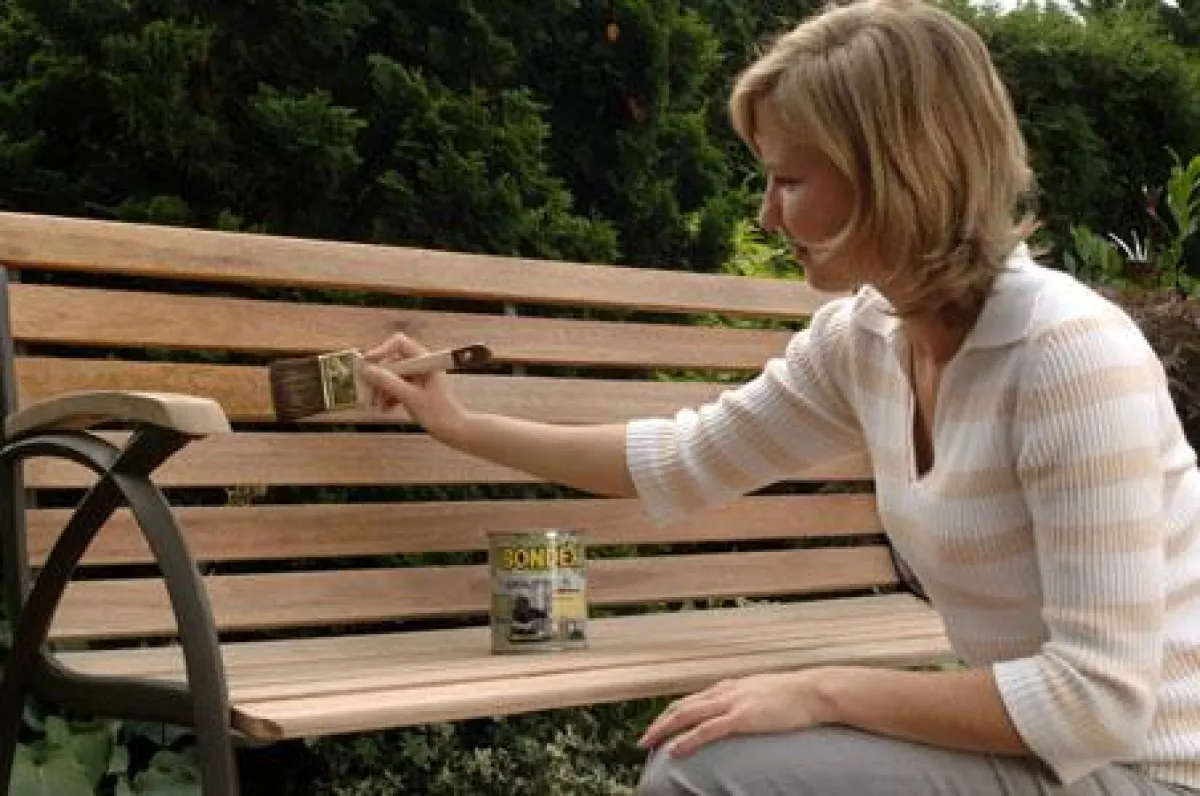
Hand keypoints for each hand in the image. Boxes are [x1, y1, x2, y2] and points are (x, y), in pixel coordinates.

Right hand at [357, 332, 469, 441]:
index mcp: (424, 360)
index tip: (367, 364)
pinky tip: (385, 409)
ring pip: (392, 377)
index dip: (381, 350)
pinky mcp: (416, 390)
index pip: (399, 344)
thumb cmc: (437, 413)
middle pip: (392, 362)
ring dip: (381, 389)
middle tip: (366, 390)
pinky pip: (397, 388)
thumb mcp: (410, 397)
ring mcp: (418, 378)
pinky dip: (389, 397)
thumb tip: (367, 370)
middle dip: (379, 377)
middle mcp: (421, 365)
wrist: (454, 431)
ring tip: (374, 405)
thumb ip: (388, 382)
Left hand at [637, 670, 836, 757]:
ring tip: (648, 744)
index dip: (672, 714)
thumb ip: (743, 701)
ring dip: (664, 730)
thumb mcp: (760, 694)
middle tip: (643, 740)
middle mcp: (725, 691)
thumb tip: (735, 714)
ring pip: (688, 715)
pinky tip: (675, 750)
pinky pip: (708, 730)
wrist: (813, 691)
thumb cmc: (792, 696)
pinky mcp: (742, 717)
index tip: (658, 727)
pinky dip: (688, 740)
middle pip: (682, 706)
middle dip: (660, 723)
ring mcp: (732, 703)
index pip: (691, 699)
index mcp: (729, 687)